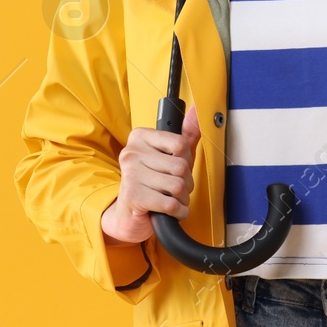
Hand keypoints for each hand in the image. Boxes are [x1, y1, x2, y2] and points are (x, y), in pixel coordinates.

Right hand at [101, 102, 200, 244]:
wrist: (128, 215)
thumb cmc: (152, 183)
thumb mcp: (171, 156)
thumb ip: (186, 134)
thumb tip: (198, 111)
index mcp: (140, 137)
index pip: (180, 143)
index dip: (186, 160)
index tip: (176, 167)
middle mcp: (132, 152)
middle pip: (181, 166)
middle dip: (186, 182)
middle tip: (174, 188)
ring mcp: (130, 174)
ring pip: (178, 186)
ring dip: (182, 198)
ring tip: (171, 198)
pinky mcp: (133, 196)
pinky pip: (170, 204)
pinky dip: (178, 212)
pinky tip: (170, 210)